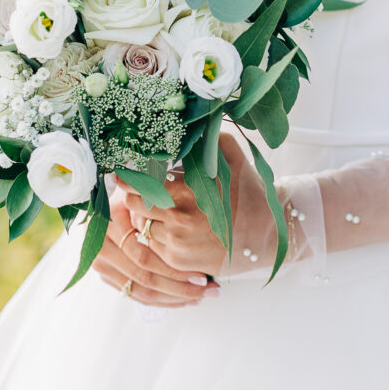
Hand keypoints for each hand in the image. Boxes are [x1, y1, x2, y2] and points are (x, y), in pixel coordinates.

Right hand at [90, 182, 215, 306]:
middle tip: (206, 290)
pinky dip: (162, 300)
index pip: (144, 257)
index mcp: (108, 228)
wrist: (108, 201)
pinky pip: (136, 296)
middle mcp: (100, 250)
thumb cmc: (135, 192)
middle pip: (144, 278)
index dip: (174, 269)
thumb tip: (183, 218)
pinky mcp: (108, 277)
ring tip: (200, 296)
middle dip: (179, 287)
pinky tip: (184, 300)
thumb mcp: (145, 192)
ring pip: (142, 292)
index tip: (202, 274)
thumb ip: (158, 204)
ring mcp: (102, 267)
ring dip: (174, 298)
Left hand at [118, 128, 276, 282]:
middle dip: (130, 193)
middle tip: (129, 183)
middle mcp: (179, 222)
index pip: (140, 183)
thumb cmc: (250, 193)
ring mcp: (177, 245)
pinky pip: (151, 245)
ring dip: (142, 214)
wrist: (269, 235)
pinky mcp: (179, 262)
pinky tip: (167, 223)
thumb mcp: (234, 159)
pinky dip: (154, 232)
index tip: (120, 168)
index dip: (126, 175)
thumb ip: (208, 140)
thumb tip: (187, 127)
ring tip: (152, 203)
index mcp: (188, 194)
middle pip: (134, 204)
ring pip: (140, 225)